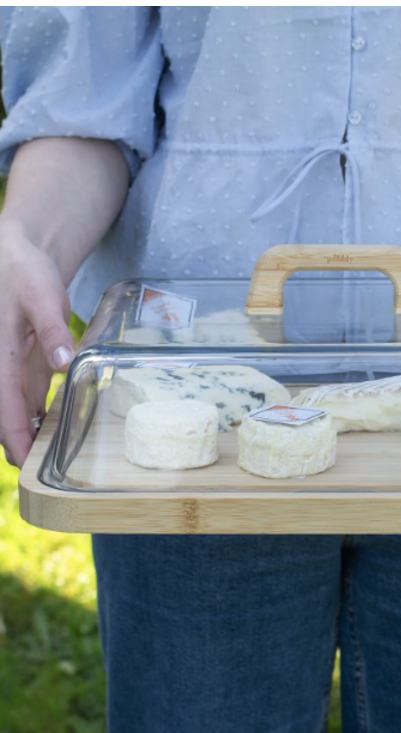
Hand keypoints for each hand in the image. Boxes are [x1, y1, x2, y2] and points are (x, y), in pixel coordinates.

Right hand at [0, 224, 74, 467]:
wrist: (17, 255)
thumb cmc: (25, 272)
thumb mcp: (42, 296)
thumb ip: (52, 330)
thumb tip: (63, 364)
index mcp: (0, 357)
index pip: (4, 408)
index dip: (15, 438)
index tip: (25, 466)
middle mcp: (1, 368)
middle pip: (4, 417)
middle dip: (18, 446)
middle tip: (41, 477)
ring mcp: (11, 369)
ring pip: (14, 411)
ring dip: (27, 435)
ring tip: (48, 461)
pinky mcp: (23, 366)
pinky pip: (24, 399)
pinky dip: (35, 417)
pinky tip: (52, 432)